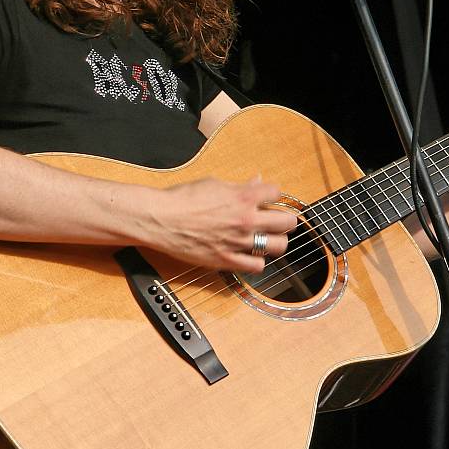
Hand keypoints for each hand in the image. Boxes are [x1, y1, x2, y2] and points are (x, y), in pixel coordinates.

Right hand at [148, 177, 297, 272]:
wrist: (161, 219)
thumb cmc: (183, 198)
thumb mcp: (215, 184)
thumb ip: (240, 186)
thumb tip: (257, 181)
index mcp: (243, 196)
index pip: (278, 192)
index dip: (274, 194)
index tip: (269, 199)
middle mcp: (246, 219)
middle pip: (287, 222)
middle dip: (285, 220)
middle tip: (277, 221)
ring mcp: (238, 242)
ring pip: (279, 246)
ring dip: (276, 242)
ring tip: (267, 239)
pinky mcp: (227, 260)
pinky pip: (257, 266)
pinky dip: (257, 261)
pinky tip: (250, 254)